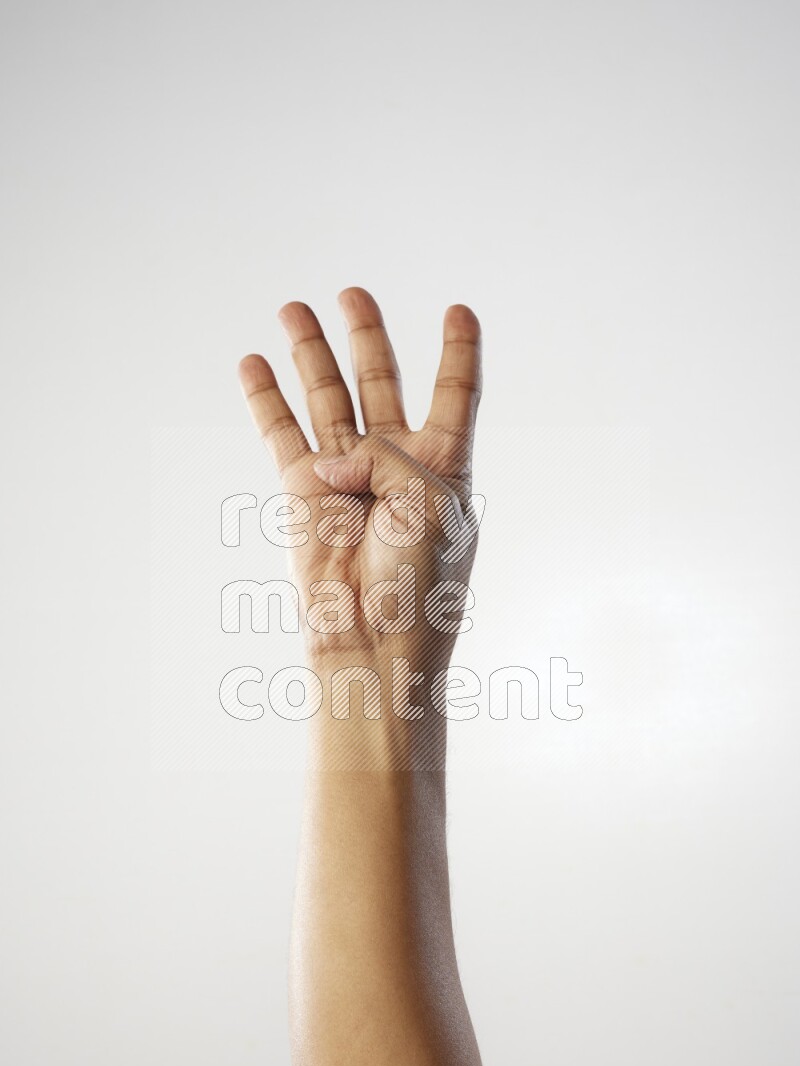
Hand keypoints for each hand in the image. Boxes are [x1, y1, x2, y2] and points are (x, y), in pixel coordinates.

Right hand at [238, 288, 481, 670]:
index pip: (455, 392)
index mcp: (444, 463)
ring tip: (292, 307)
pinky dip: (266, 398)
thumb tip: (327, 458)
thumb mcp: (428, 500)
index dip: (458, 350)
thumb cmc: (419, 577)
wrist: (373, 636)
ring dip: (311, 352)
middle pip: (381, 381)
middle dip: (366, 336)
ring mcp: (345, 474)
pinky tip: (253, 364)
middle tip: (353, 292)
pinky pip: (282, 433)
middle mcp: (395, 462)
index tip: (459, 308)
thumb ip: (384, 455)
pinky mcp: (302, 491)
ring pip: (327, 397)